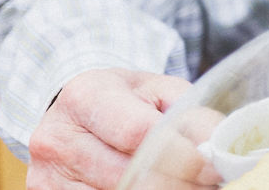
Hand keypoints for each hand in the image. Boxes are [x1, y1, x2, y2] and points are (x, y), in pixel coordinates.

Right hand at [27, 68, 216, 189]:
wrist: (75, 110)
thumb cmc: (124, 98)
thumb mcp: (158, 89)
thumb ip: (188, 111)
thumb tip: (221, 141)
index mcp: (85, 97)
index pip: (138, 133)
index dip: (182, 154)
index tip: (214, 166)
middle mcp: (57, 137)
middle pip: (127, 173)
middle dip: (177, 182)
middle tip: (208, 183)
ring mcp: (47, 174)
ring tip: (189, 186)